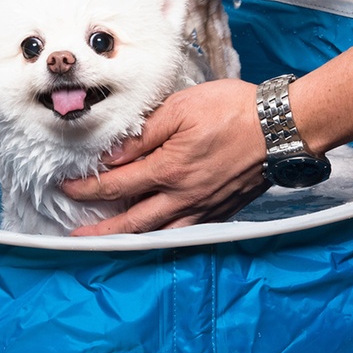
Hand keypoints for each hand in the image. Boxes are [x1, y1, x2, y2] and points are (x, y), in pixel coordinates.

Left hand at [61, 78, 270, 234]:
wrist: (283, 126)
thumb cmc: (234, 110)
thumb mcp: (180, 110)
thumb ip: (143, 135)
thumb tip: (113, 155)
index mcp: (169, 169)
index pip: (115, 186)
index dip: (87, 189)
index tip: (68, 188)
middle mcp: (183, 197)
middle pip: (132, 222)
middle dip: (102, 230)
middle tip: (79, 236)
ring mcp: (204, 208)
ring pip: (160, 234)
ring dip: (132, 240)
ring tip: (113, 243)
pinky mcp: (222, 211)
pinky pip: (187, 232)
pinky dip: (166, 237)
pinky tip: (158, 235)